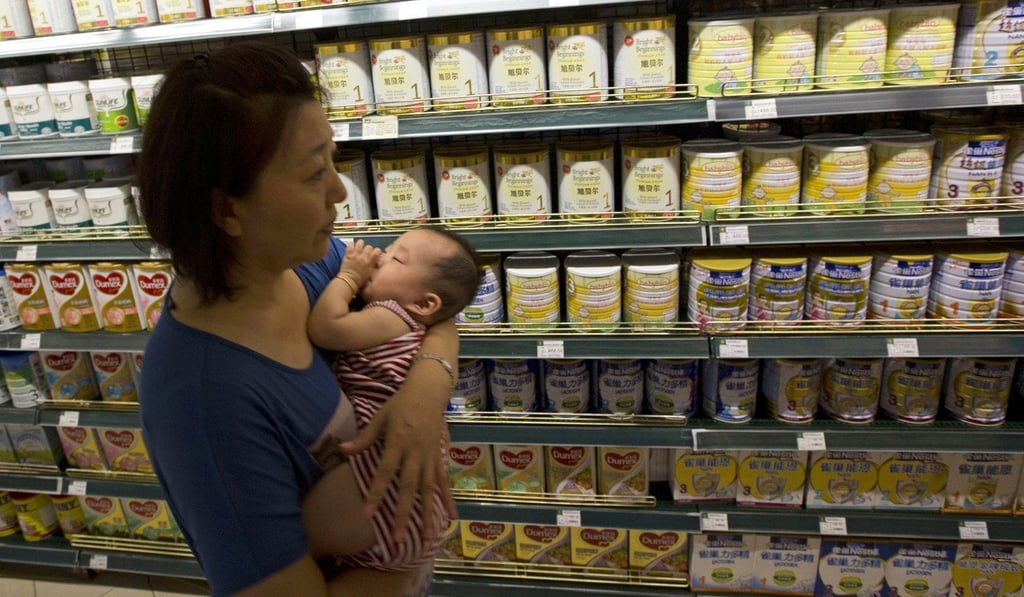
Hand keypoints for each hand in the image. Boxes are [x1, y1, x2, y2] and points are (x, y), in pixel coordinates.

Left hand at [339, 385, 455, 542]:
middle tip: (399, 538)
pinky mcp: (441, 457)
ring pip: (429, 489)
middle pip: (409, 487)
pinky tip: (451, 518)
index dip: (377, 493)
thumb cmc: (401, 403)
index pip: (385, 472)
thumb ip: (364, 437)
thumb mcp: (380, 416)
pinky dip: (448, 500)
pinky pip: (444, 481)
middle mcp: (416, 453)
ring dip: (429, 514)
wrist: (430, 391)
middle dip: (404, 514)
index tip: (368, 514)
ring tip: (429, 537)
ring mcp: (431, 456)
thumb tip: (343, 450)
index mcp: (398, 442)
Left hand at [340, 239, 379, 288]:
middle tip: (366, 252)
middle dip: (368, 249)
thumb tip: (377, 261)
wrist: (349, 281)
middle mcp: (363, 257)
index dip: (377, 251)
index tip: (375, 253)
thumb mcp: (370, 273)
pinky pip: (350, 245)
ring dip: (360, 244)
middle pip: (369, 246)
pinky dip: (351, 244)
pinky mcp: (348, 254)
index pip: (377, 251)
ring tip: (359, 247)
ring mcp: (355, 255)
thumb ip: (373, 265)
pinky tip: (352, 246)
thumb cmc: (360, 280)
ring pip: (360, 243)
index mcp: (370, 262)